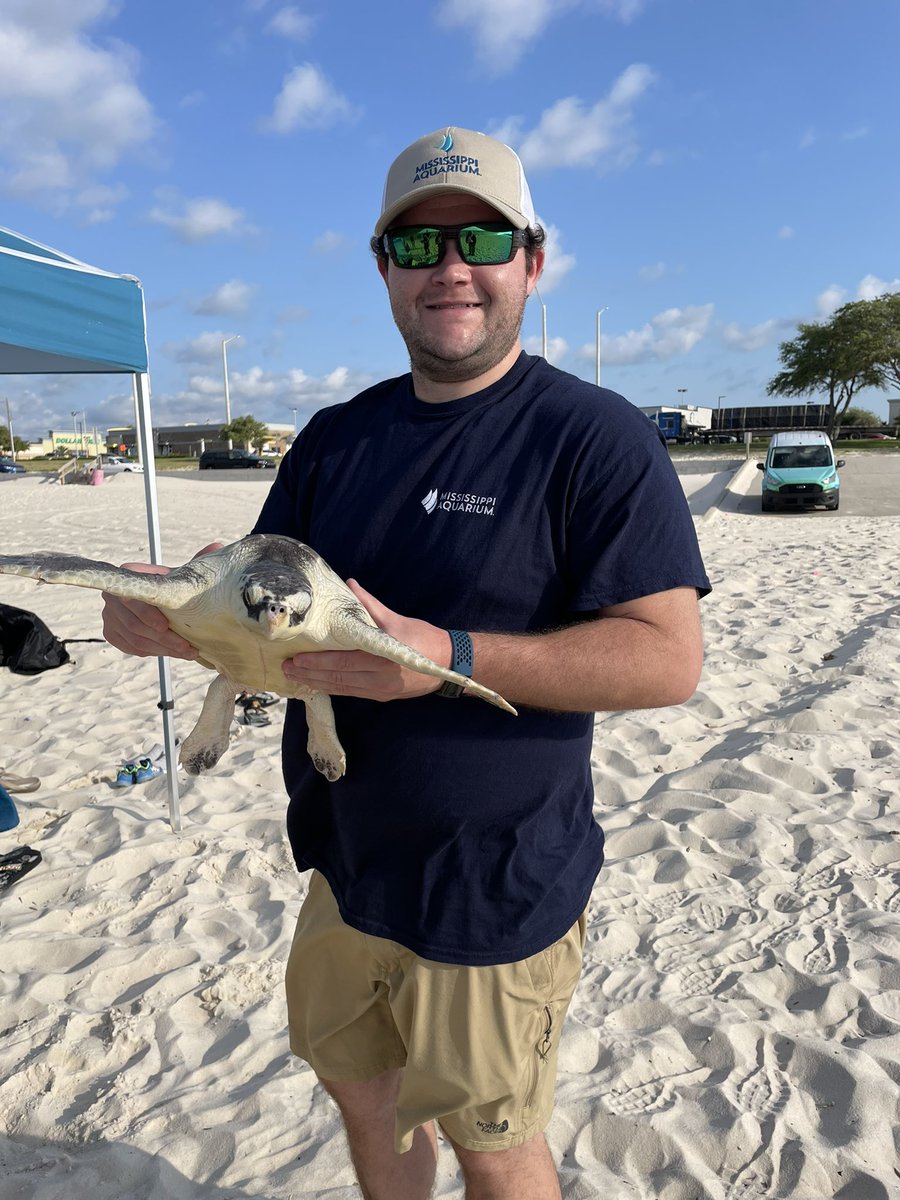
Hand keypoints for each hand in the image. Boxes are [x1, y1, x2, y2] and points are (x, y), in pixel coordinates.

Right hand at [100, 543, 222, 659]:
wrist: (170, 602)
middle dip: (163, 639)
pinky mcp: (112, 632)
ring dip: (163, 649)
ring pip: (134, 639)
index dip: (147, 613)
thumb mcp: (188, 575)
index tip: (166, 625)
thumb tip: (217, 546)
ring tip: (187, 652)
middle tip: (186, 647)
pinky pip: (130, 647)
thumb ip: (200, 562)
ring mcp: (110, 615)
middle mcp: (114, 594)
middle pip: (134, 624)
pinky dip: (153, 652)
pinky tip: (172, 652)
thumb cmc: (178, 586)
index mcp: (128, 574)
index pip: (131, 595)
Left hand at [281, 579, 449, 701]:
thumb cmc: (424, 638)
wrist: (449, 662)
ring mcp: (380, 691)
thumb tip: (349, 585)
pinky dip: (332, 689)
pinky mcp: (382, 697)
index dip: (317, 662)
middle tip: (286, 669)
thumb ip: (370, 606)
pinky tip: (318, 684)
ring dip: (317, 684)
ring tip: (295, 678)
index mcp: (382, 658)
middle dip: (309, 674)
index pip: (342, 662)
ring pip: (342, 689)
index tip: (295, 658)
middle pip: (337, 679)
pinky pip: (351, 693)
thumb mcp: (397, 620)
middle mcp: (379, 679)